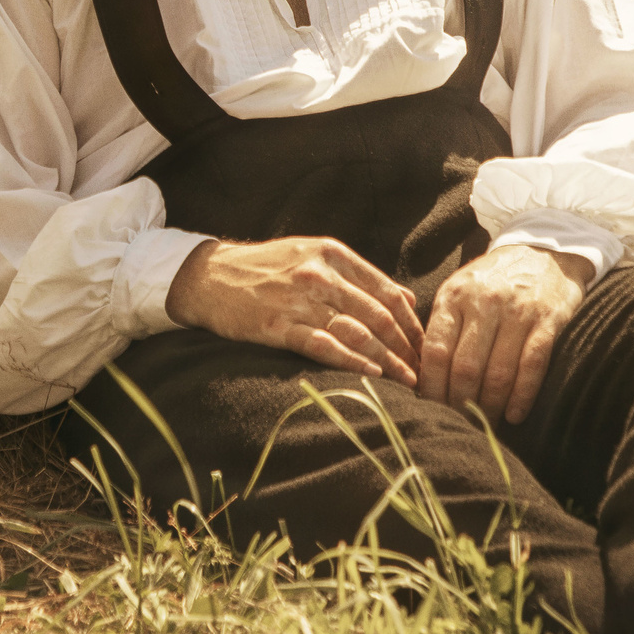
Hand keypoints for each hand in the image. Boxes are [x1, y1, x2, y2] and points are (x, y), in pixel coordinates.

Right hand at [166, 238, 424, 384]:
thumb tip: (404, 299)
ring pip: (356, 333)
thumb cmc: (266, 267)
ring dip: (387, 360)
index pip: (386, 291)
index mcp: (333, 254)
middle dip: (405, 346)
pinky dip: (352, 362)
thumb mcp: (313, 255)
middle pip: (377, 315)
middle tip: (422, 370)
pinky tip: (372, 375)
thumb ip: (357, 276)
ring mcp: (298, 300)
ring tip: (406, 380)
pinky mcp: (277, 326)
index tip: (424, 345)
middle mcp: (319, 274)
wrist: (210, 276)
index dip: (411, 322)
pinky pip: (323, 346)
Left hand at [423, 244, 594, 425]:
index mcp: (454, 296)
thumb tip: (419, 375)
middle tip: (459, 423)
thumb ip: (441, 326)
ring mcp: (518, 311)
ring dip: (490, 406)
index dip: (432, 387)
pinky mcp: (548, 320)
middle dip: (459, 404)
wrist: (543, 252)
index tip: (430, 408)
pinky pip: (532, 366)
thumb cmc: (492, 281)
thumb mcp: (459, 290)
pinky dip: (522, 397)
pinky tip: (514, 415)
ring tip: (485, 424)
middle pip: (465, 368)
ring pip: (498, 373)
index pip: (436, 352)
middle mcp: (484, 302)